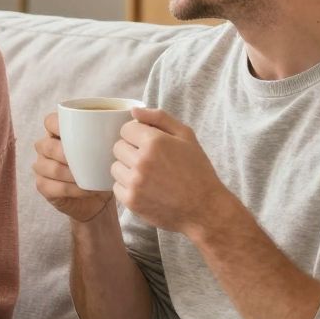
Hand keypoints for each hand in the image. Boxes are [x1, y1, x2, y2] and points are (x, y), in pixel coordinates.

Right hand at [32, 112, 112, 222]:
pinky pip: (52, 186)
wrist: (99, 197)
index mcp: (58, 132)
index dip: (58, 124)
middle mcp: (45, 147)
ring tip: (89, 176)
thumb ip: (115, 129)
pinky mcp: (42, 186)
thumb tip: (134, 113)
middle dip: (66, 153)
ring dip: (70, 173)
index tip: (79, 133)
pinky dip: (70, 188)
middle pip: (47, 145)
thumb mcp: (110, 146)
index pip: (50, 121)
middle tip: (87, 160)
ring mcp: (41, 167)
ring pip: (49, 167)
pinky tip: (85, 189)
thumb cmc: (103, 166)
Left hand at [112, 107, 226, 233]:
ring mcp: (135, 182)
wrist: (204, 208)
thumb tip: (133, 111)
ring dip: (127, 168)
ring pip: (115, 167)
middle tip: (149, 160)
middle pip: (118, 147)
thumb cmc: (198, 170)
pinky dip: (128, 187)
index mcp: (155, 142)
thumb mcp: (187, 136)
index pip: (126, 129)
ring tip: (147, 175)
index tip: (147, 143)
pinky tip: (145, 188)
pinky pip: (117, 187)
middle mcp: (141, 161)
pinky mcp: (131, 201)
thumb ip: (160, 118)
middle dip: (131, 150)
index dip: (137, 134)